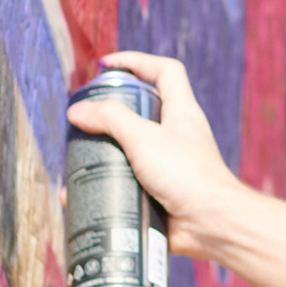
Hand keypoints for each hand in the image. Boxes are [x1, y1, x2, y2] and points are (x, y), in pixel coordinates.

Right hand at [65, 52, 251, 261]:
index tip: (105, 65)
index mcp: (181, 112)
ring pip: (128, 151)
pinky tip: (78, 197)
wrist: (211, 225)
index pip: (164, 71)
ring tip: (74, 162)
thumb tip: (78, 110)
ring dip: (100, 155)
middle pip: (139, 112)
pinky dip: (102, 187)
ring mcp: (167, 165)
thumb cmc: (188, 176)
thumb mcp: (145, 139)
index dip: (137, 61)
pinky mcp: (157, 193)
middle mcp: (176, 135)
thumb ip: (112, 119)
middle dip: (108, 115)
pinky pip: (125, 184)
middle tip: (81, 123)